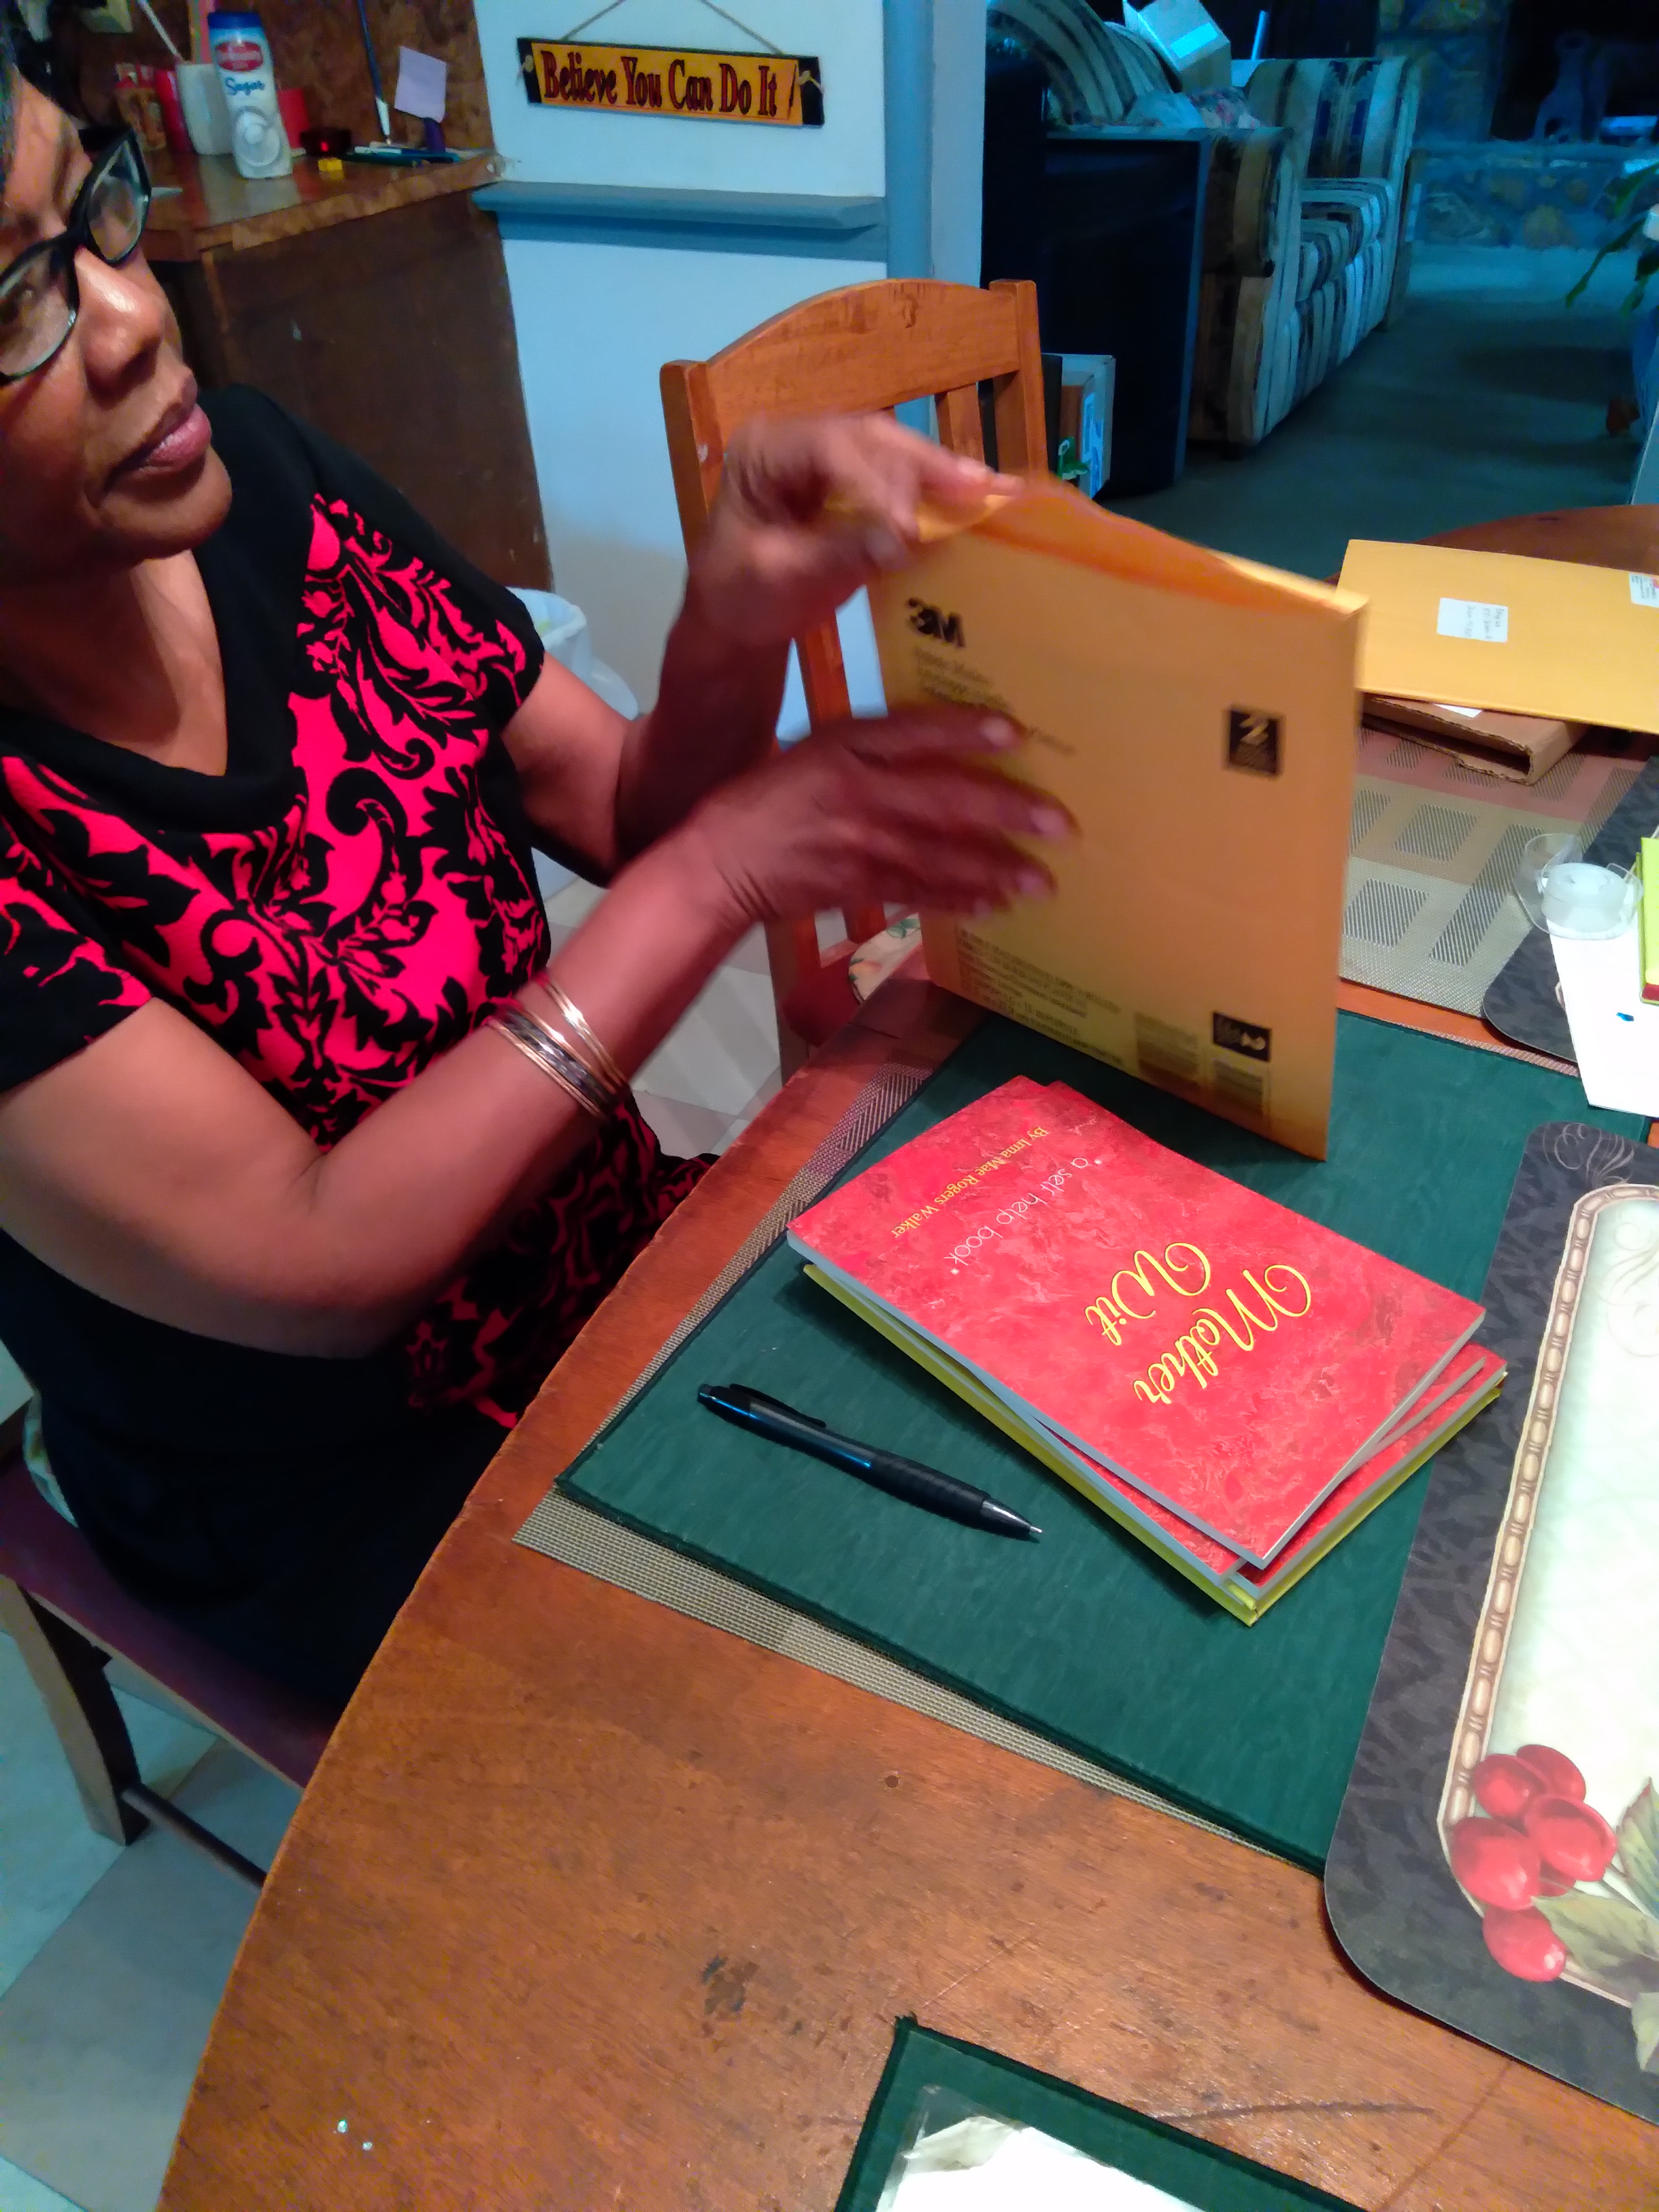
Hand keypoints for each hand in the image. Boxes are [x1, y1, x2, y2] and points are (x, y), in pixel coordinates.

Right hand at [676, 706, 1072, 932]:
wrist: (721, 861)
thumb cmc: (771, 796)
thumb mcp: (818, 747)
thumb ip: (878, 741)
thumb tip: (944, 738)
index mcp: (847, 750)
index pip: (915, 734)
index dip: (965, 732)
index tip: (1016, 734)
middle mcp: (859, 794)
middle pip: (945, 799)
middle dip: (1006, 812)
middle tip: (1059, 826)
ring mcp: (859, 844)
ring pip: (939, 854)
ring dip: (994, 869)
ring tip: (1039, 881)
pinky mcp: (855, 885)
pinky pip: (916, 892)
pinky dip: (956, 900)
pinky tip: (992, 906)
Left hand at [685, 414, 1017, 651]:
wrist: (733, 621)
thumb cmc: (742, 598)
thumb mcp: (782, 578)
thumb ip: (840, 554)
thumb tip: (904, 540)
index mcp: (763, 452)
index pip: (828, 449)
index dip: (876, 481)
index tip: (908, 526)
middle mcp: (798, 439)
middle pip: (870, 439)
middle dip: (925, 465)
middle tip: (978, 487)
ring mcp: (828, 456)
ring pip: (892, 451)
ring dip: (941, 472)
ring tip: (992, 489)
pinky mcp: (853, 481)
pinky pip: (899, 477)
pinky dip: (937, 490)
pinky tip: (979, 496)